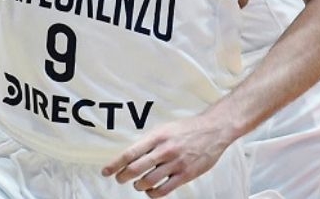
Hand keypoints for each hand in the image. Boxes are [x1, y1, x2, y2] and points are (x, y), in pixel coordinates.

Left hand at [101, 115, 231, 197]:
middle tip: (120, 178)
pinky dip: (153, 193)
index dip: (115, 164)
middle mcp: (164, 150)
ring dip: (138, 185)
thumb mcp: (165, 128)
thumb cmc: (187, 129)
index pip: (130, 153)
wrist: (213, 130)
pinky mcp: (186, 175)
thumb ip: (149, 141)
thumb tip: (131, 154)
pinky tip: (151, 190)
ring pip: (148, 181)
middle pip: (136, 169)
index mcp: (157, 136)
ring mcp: (175, 163)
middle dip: (123, 176)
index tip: (106, 171)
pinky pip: (164, 190)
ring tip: (138, 184)